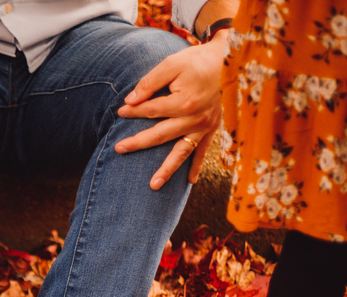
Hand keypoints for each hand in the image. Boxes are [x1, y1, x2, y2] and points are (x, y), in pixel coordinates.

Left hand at [114, 31, 229, 189]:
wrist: (229, 61)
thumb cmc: (197, 61)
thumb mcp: (171, 64)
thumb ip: (149, 82)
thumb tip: (130, 100)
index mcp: (184, 102)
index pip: (151, 110)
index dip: (134, 110)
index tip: (121, 110)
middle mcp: (194, 119)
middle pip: (160, 135)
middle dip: (138, 143)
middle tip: (118, 149)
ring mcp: (204, 126)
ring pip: (181, 152)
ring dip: (167, 170)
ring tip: (153, 186)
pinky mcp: (211, 129)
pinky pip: (202, 152)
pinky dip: (196, 167)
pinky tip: (189, 182)